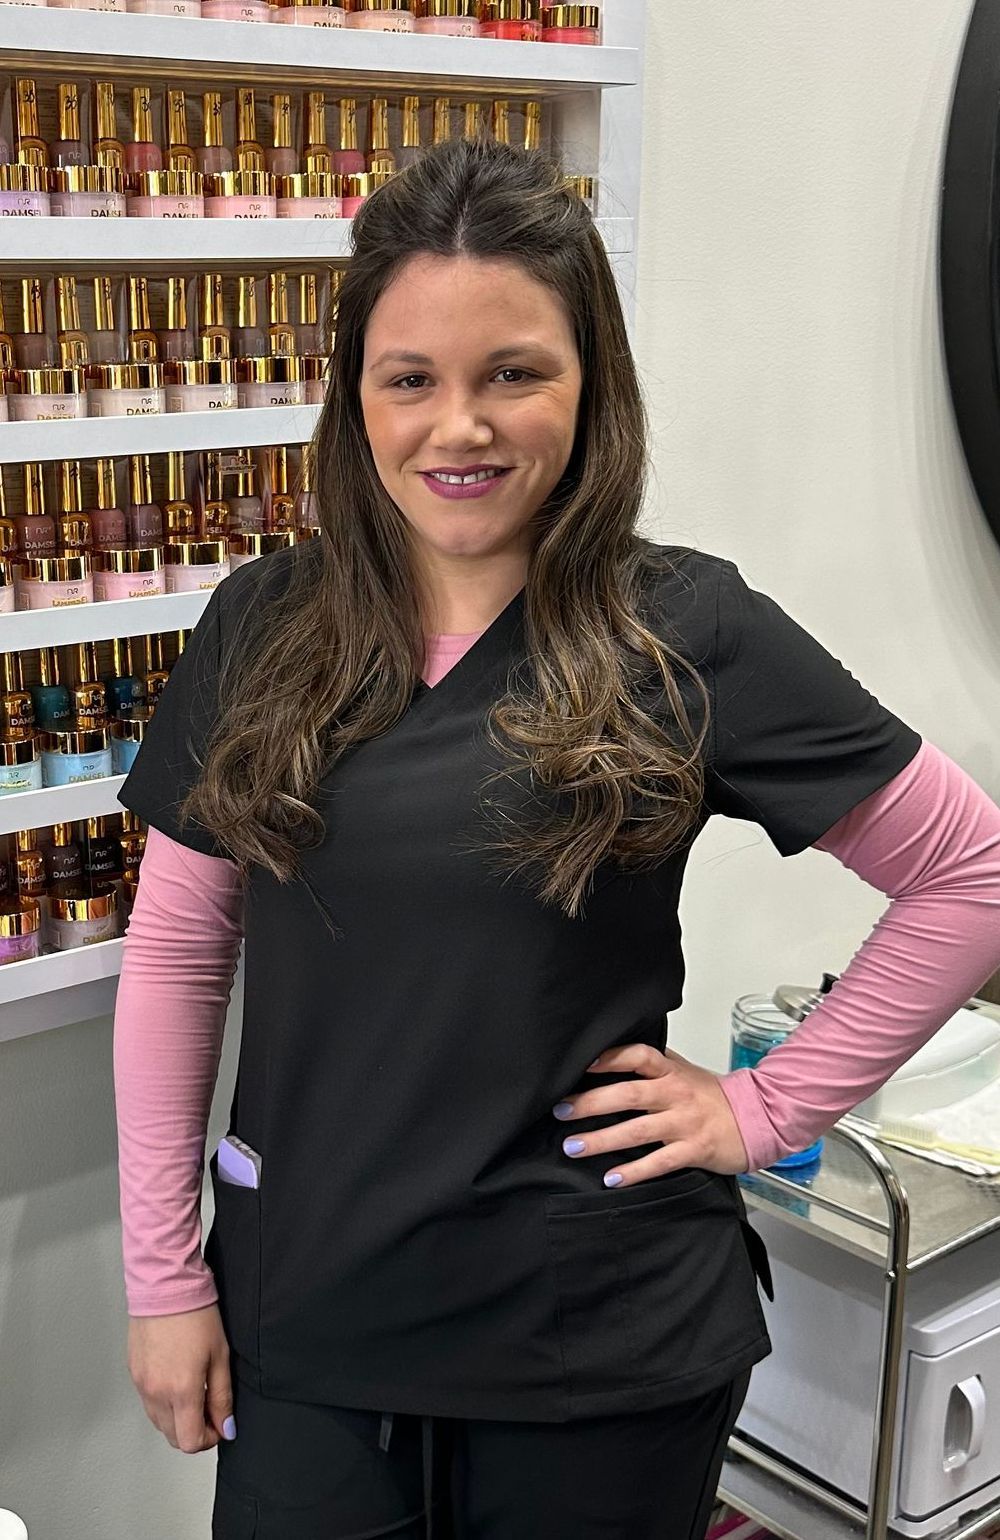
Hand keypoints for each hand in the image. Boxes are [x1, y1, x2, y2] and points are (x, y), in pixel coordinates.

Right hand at [127, 1303, 235, 1453]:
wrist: (166, 1286)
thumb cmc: (196, 1314)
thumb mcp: (220, 1355)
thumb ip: (222, 1396)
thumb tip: (227, 1427)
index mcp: (180, 1390)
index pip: (189, 1441)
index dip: (208, 1438)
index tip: (220, 1423)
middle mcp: (156, 1393)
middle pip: (173, 1437)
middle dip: (194, 1431)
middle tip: (210, 1408)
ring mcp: (141, 1384)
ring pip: (159, 1422)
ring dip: (178, 1419)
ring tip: (196, 1392)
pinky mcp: (133, 1373)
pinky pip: (148, 1402)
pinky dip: (164, 1403)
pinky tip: (178, 1380)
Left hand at [553, 1044, 749, 1186]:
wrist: (756, 1118)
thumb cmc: (712, 1096)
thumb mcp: (683, 1071)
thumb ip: (652, 1064)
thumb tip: (613, 1054)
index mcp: (671, 1071)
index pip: (639, 1056)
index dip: (611, 1057)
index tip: (582, 1064)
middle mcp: (675, 1094)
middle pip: (629, 1094)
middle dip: (591, 1103)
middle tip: (561, 1111)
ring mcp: (684, 1123)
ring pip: (637, 1130)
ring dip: (602, 1140)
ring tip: (573, 1147)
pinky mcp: (693, 1150)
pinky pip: (659, 1162)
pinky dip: (634, 1172)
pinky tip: (611, 1179)